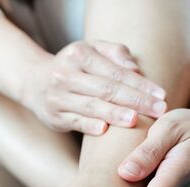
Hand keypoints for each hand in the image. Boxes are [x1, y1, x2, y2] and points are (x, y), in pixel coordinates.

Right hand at [22, 40, 166, 134]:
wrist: (33, 82)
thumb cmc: (70, 67)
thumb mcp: (90, 50)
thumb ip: (114, 53)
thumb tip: (135, 70)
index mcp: (78, 55)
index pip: (114, 71)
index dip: (138, 84)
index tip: (158, 94)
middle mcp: (66, 75)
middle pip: (105, 89)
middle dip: (134, 100)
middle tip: (157, 110)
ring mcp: (58, 97)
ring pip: (90, 106)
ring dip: (114, 113)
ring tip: (135, 119)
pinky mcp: (54, 116)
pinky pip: (74, 121)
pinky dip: (88, 126)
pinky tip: (104, 130)